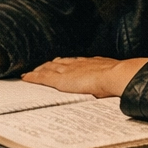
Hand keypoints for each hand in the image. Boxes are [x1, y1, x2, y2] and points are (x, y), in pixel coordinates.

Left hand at [21, 56, 147, 97]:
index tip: (59, 63)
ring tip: (31, 73)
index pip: (74, 62)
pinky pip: (42, 78)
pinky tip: (26, 78)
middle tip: (41, 67)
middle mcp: (77, 64)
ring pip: (48, 69)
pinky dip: (33, 77)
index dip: (64, 62)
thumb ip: (112, 81)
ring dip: (39, 70)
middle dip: (49, 65)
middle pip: (58, 63)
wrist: (117, 76)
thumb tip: (121, 85)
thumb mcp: (115, 77)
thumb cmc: (119, 79)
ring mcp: (68, 71)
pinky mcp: (60, 80)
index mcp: (91, 63)